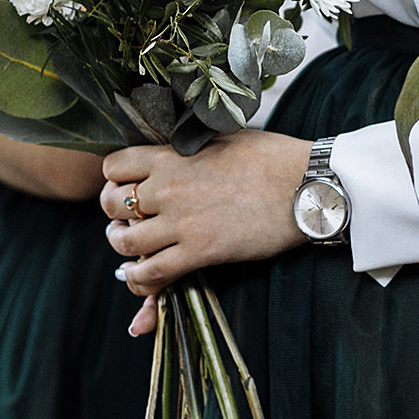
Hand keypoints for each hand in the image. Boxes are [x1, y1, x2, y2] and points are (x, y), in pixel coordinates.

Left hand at [99, 130, 312, 293]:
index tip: (126, 185)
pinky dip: (139, 280)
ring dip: (123, 247)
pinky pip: (152, 274)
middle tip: (128, 220)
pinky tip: (141, 278)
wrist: (306, 185)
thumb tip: (178, 151)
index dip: (115, 178)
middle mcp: (168, 188)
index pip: (114, 166)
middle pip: (112, 204)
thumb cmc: (273, 158)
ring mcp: (182, 222)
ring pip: (125, 242)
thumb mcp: (222, 138)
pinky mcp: (201, 251)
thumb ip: (190, 149)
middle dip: (114, 214)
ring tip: (132, 249)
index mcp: (171, 156)